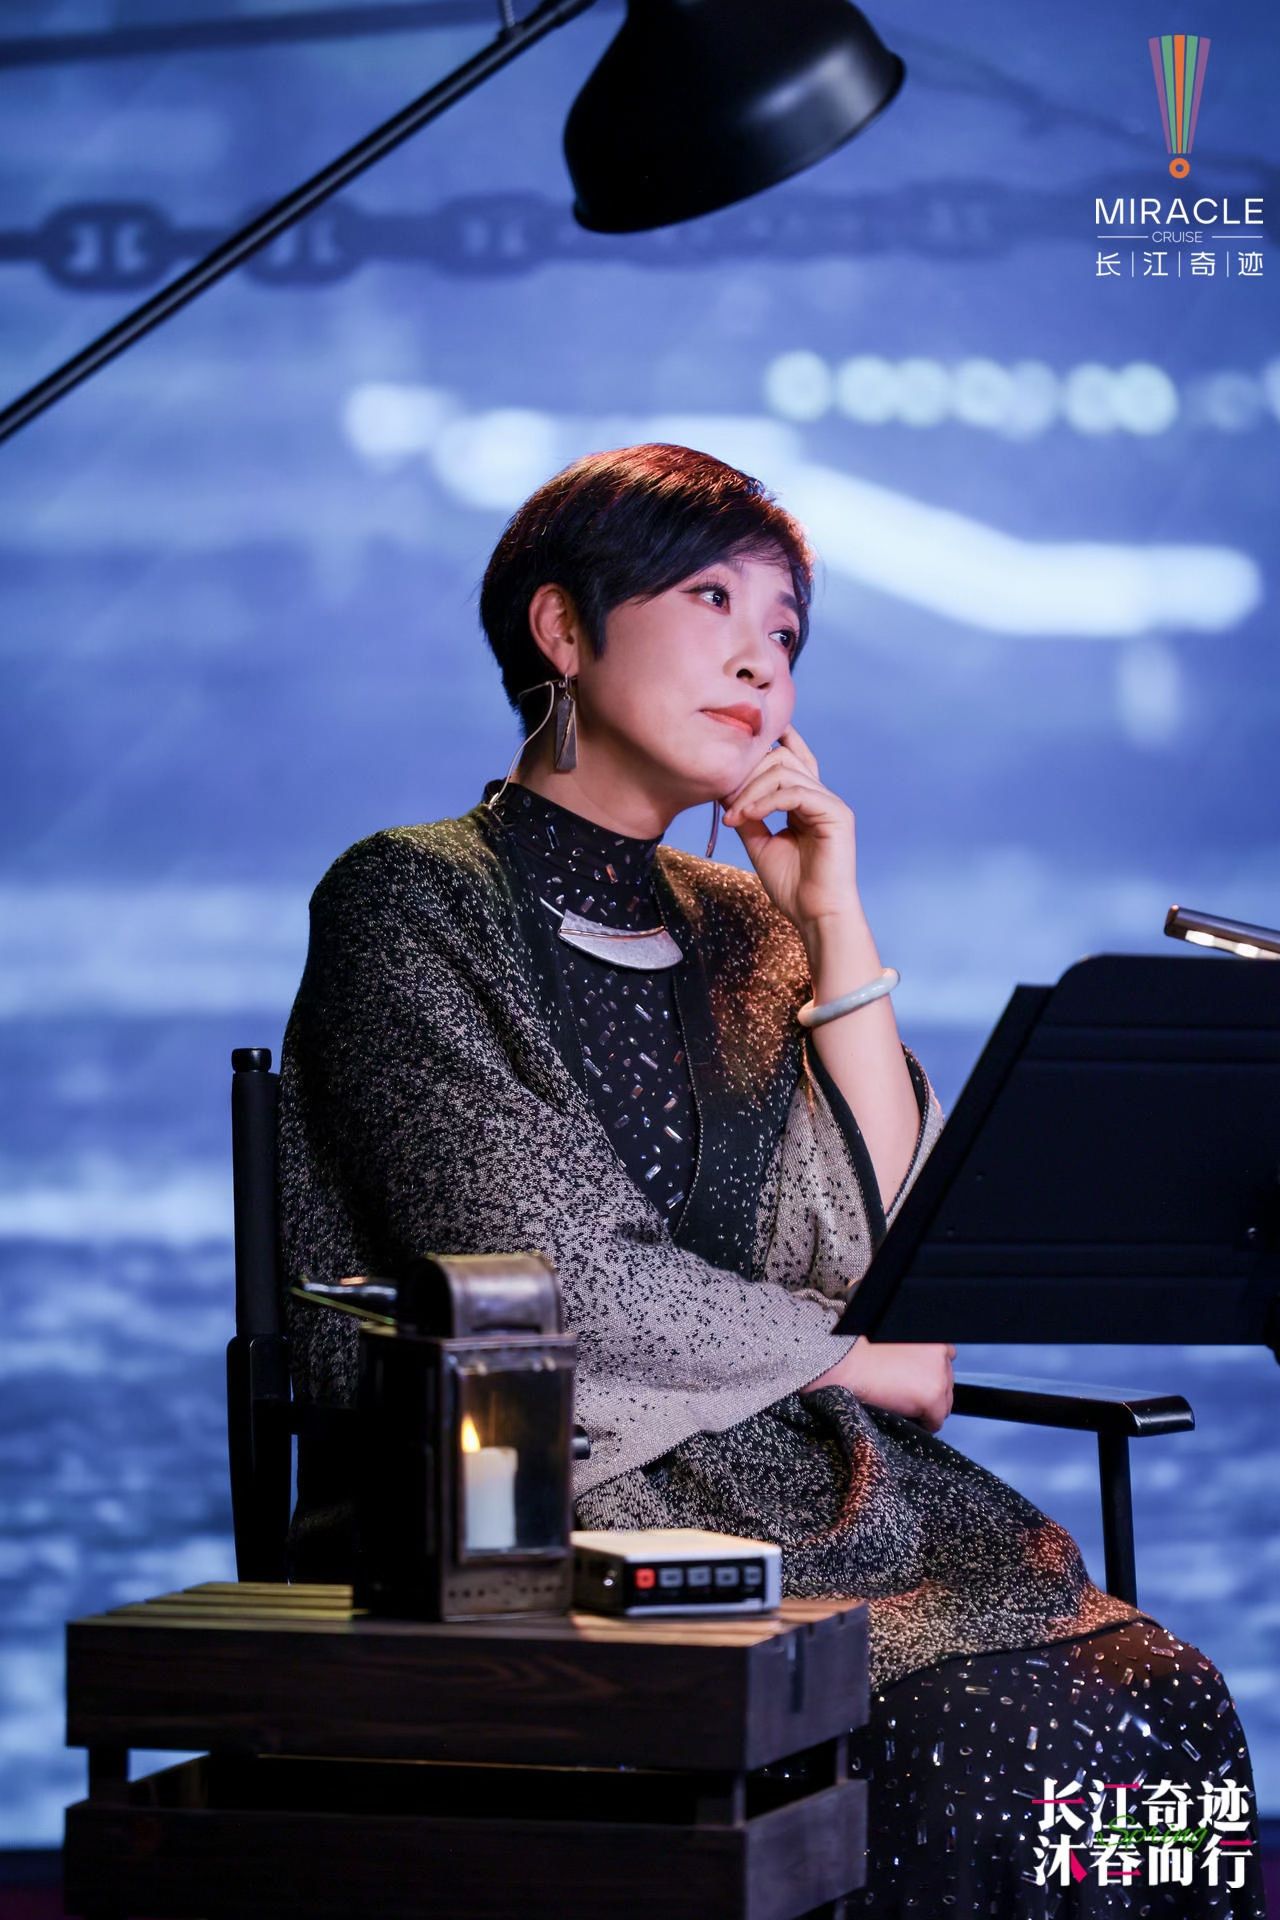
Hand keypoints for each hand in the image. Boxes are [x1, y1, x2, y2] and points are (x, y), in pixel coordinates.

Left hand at [720, 725, 858, 934]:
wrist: (814, 915)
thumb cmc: (792, 886)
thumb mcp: (759, 842)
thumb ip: (748, 814)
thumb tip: (725, 789)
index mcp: (806, 801)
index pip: (790, 757)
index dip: (767, 744)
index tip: (732, 753)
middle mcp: (821, 796)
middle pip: (782, 757)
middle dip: (747, 774)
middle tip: (725, 803)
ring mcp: (830, 803)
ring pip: (785, 772)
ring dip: (751, 790)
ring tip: (733, 816)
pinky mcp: (836, 814)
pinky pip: (796, 792)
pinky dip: (766, 801)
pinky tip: (747, 816)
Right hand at [800, 1337, 955, 1432]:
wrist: (845, 1362)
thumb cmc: (859, 1349)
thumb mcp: (893, 1338)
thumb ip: (912, 1350)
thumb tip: (916, 1369)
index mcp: (930, 1336)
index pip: (944, 1359)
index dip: (928, 1372)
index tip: (916, 1379)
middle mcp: (941, 1352)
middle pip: (946, 1382)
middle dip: (930, 1390)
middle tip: (907, 1395)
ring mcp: (939, 1375)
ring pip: (944, 1402)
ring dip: (929, 1407)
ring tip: (905, 1407)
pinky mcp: (933, 1397)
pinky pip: (936, 1421)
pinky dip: (925, 1424)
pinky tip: (908, 1418)